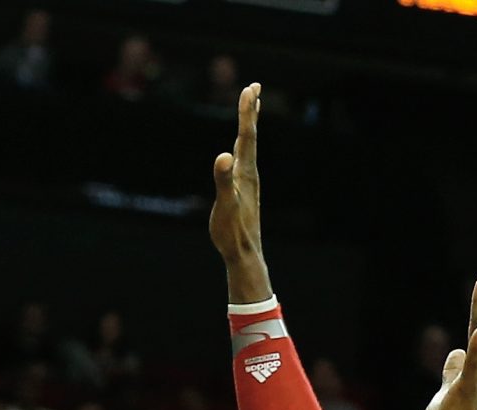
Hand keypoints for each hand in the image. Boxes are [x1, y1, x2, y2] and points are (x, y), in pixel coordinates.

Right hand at [208, 82, 268, 287]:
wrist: (244, 254)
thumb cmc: (232, 232)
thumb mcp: (225, 205)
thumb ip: (223, 181)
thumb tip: (222, 157)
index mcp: (245, 173)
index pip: (246, 137)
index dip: (246, 113)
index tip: (249, 89)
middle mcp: (249, 173)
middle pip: (251, 136)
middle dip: (251, 111)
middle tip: (254, 87)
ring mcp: (248, 182)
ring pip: (249, 147)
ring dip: (249, 125)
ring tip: (251, 108)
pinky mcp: (244, 190)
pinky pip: (245, 159)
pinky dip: (244, 145)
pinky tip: (240, 148)